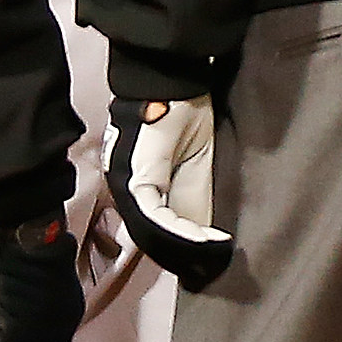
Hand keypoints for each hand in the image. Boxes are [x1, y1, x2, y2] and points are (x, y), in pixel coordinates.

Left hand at [103, 95, 231, 287]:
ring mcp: (125, 185)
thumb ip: (195, 203)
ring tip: (217, 251)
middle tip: (216, 263)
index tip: (216, 257)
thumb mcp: (198, 169)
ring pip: (153, 233)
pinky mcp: (134, 177)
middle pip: (153, 238)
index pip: (158, 231)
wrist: (175, 78)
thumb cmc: (187, 116)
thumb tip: (204, 241)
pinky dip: (182, 231)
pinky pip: (155, 214)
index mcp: (139, 188)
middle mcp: (125, 190)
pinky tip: (207, 237)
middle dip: (186, 255)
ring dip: (188, 246)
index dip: (186, 248)